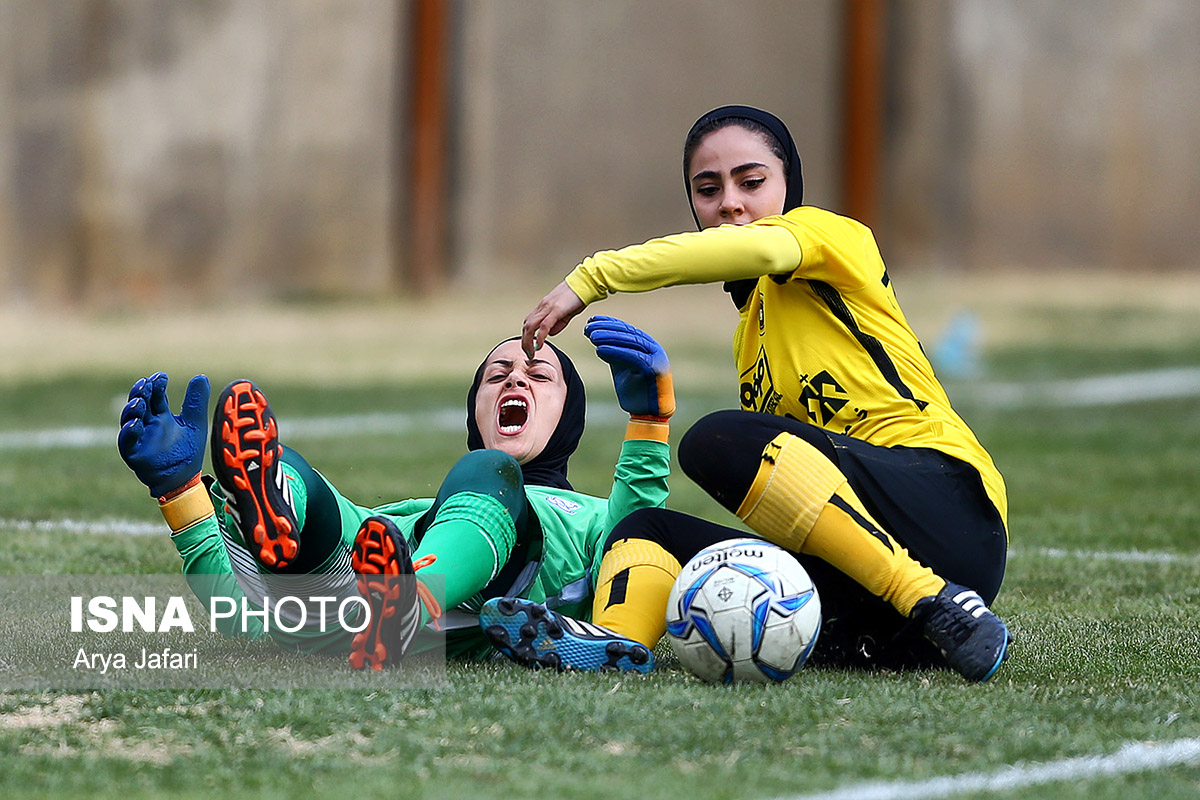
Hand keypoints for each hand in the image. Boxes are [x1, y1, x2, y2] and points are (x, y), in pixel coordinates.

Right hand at [117, 372, 210, 496]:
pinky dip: (129, 431)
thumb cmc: (187, 450)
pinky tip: (135, 423)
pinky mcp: (133, 453)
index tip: (162, 376)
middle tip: (147, 383)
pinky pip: (126, 442)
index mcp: (160, 416)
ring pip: (129, 419)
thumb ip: (196, 402)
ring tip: (140, 401)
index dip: (156, 385)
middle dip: (141, 392)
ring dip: (132, 408)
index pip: (155, 396)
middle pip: (139, 403)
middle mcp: (147, 424)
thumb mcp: (195, 423)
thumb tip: (201, 376)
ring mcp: (139, 438)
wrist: (185, 479)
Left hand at [522, 281, 585, 357]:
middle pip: (526, 326)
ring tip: (531, 353)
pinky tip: (539, 346)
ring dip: (528, 342)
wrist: (585, 284)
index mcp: (543, 307)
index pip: (528, 323)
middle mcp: (542, 306)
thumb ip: (557, 324)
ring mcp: (548, 307)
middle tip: (528, 355)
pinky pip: (544, 326)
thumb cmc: (577, 297)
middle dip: (524, 342)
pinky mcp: (556, 309)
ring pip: (531, 326)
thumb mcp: (565, 313)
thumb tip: (549, 334)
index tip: (529, 348)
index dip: (526, 336)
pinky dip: (540, 337)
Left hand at [584, 316, 674, 418]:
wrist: (648, 414)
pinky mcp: (656, 370)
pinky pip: (634, 357)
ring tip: (591, 336)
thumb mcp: (621, 367)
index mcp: (647, 346)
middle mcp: (653, 349)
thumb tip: (596, 337)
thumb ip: (614, 352)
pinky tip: (599, 350)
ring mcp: (657, 358)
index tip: (590, 321)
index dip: (608, 323)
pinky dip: (616, 352)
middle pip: (628, 333)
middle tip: (588, 327)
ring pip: (631, 343)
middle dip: (607, 328)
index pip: (626, 330)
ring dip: (609, 338)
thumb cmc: (634, 391)